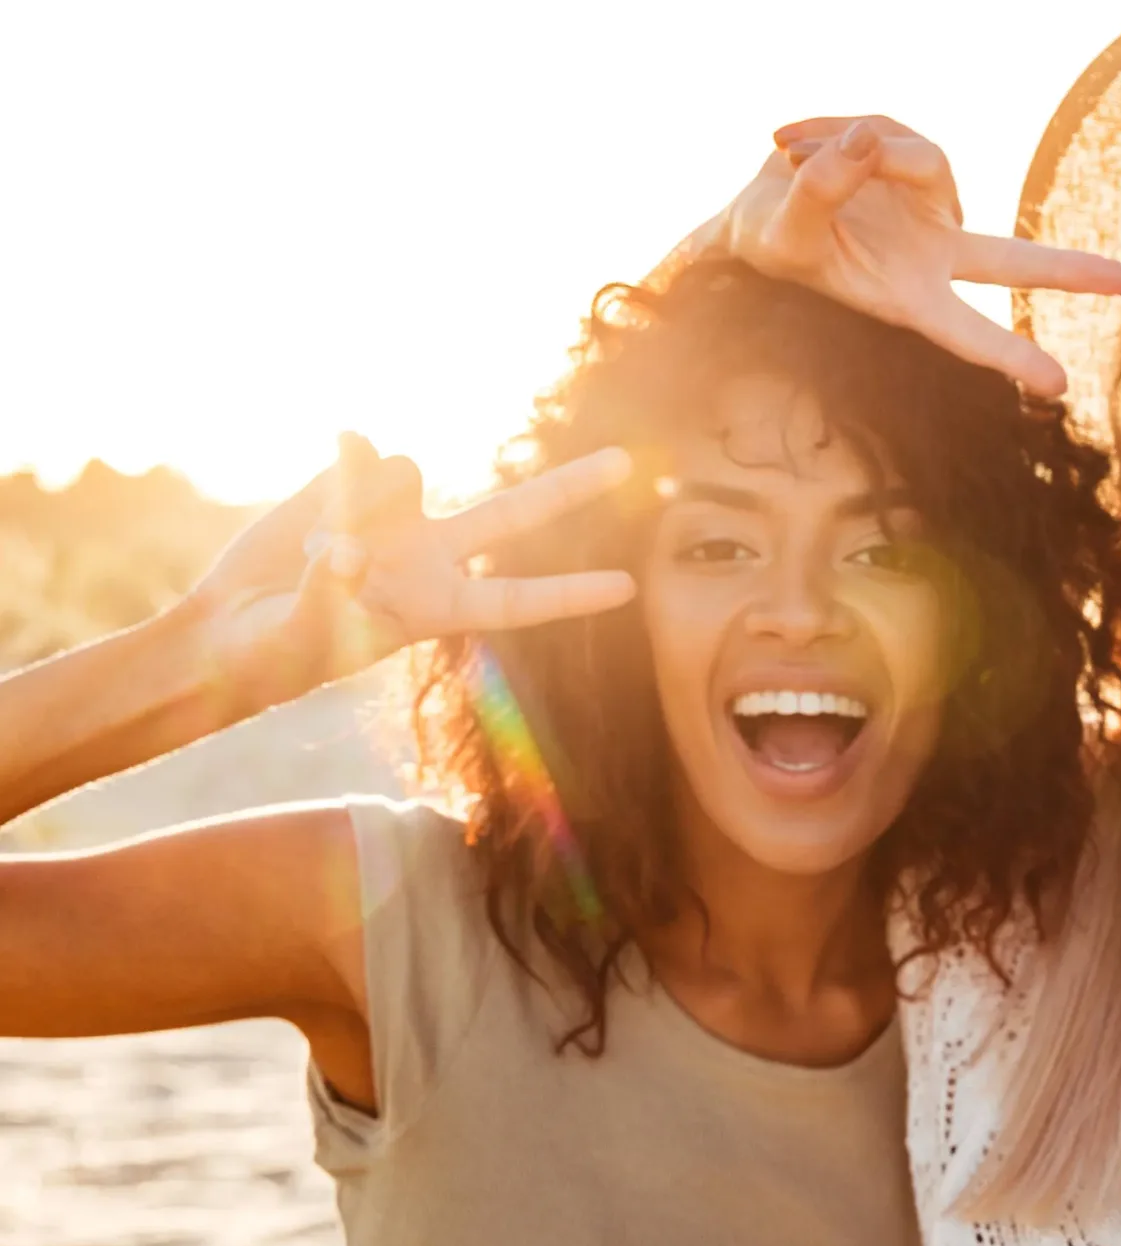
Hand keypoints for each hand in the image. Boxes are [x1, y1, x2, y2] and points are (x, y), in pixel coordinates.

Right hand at [183, 434, 634, 708]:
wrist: (223, 626)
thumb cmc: (275, 654)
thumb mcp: (308, 638)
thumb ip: (335, 595)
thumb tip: (350, 549)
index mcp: (436, 608)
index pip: (517, 601)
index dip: (569, 594)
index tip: (628, 589)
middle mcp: (428, 555)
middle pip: (514, 515)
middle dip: (568, 489)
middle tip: (623, 464)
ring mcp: (390, 516)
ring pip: (409, 474)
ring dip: (366, 499)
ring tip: (320, 545)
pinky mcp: (343, 484)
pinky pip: (361, 454)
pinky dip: (347, 457)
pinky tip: (336, 448)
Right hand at [697, 115, 1120, 396]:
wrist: (760, 211)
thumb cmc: (771, 241)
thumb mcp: (781, 228)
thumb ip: (823, 187)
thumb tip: (872, 139)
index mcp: (906, 297)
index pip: (966, 331)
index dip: (1009, 356)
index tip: (1057, 386)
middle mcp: (933, 256)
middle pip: (1010, 263)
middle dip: (1062, 270)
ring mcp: (934, 210)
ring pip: (919, 159)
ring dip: (852, 149)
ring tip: (790, 154)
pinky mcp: (919, 167)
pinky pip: (894, 132)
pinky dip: (845, 131)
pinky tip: (801, 142)